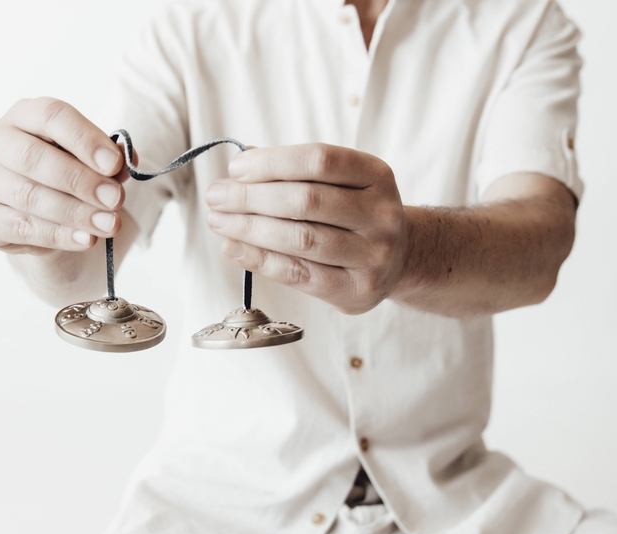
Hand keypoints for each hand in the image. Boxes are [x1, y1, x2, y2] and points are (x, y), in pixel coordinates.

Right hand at [0, 97, 127, 254]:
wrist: (47, 216)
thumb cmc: (70, 176)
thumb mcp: (93, 163)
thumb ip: (109, 161)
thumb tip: (125, 160)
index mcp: (24, 114)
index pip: (51, 115)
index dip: (85, 139)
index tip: (115, 164)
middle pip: (33, 157)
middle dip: (80, 181)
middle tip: (115, 199)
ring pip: (28, 195)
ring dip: (75, 212)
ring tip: (109, 224)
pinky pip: (20, 227)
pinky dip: (58, 235)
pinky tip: (86, 239)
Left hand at [205, 144, 406, 313]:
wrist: (399, 259)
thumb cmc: (353, 214)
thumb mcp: (340, 182)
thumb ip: (295, 172)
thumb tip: (240, 168)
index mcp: (377, 175)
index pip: (319, 160)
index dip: (272, 162)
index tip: (236, 169)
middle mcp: (381, 214)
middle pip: (306, 201)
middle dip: (251, 197)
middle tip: (216, 196)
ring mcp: (373, 255)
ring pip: (300, 238)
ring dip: (249, 228)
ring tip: (218, 220)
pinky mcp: (356, 290)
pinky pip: (298, 273)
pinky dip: (260, 259)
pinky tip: (233, 247)